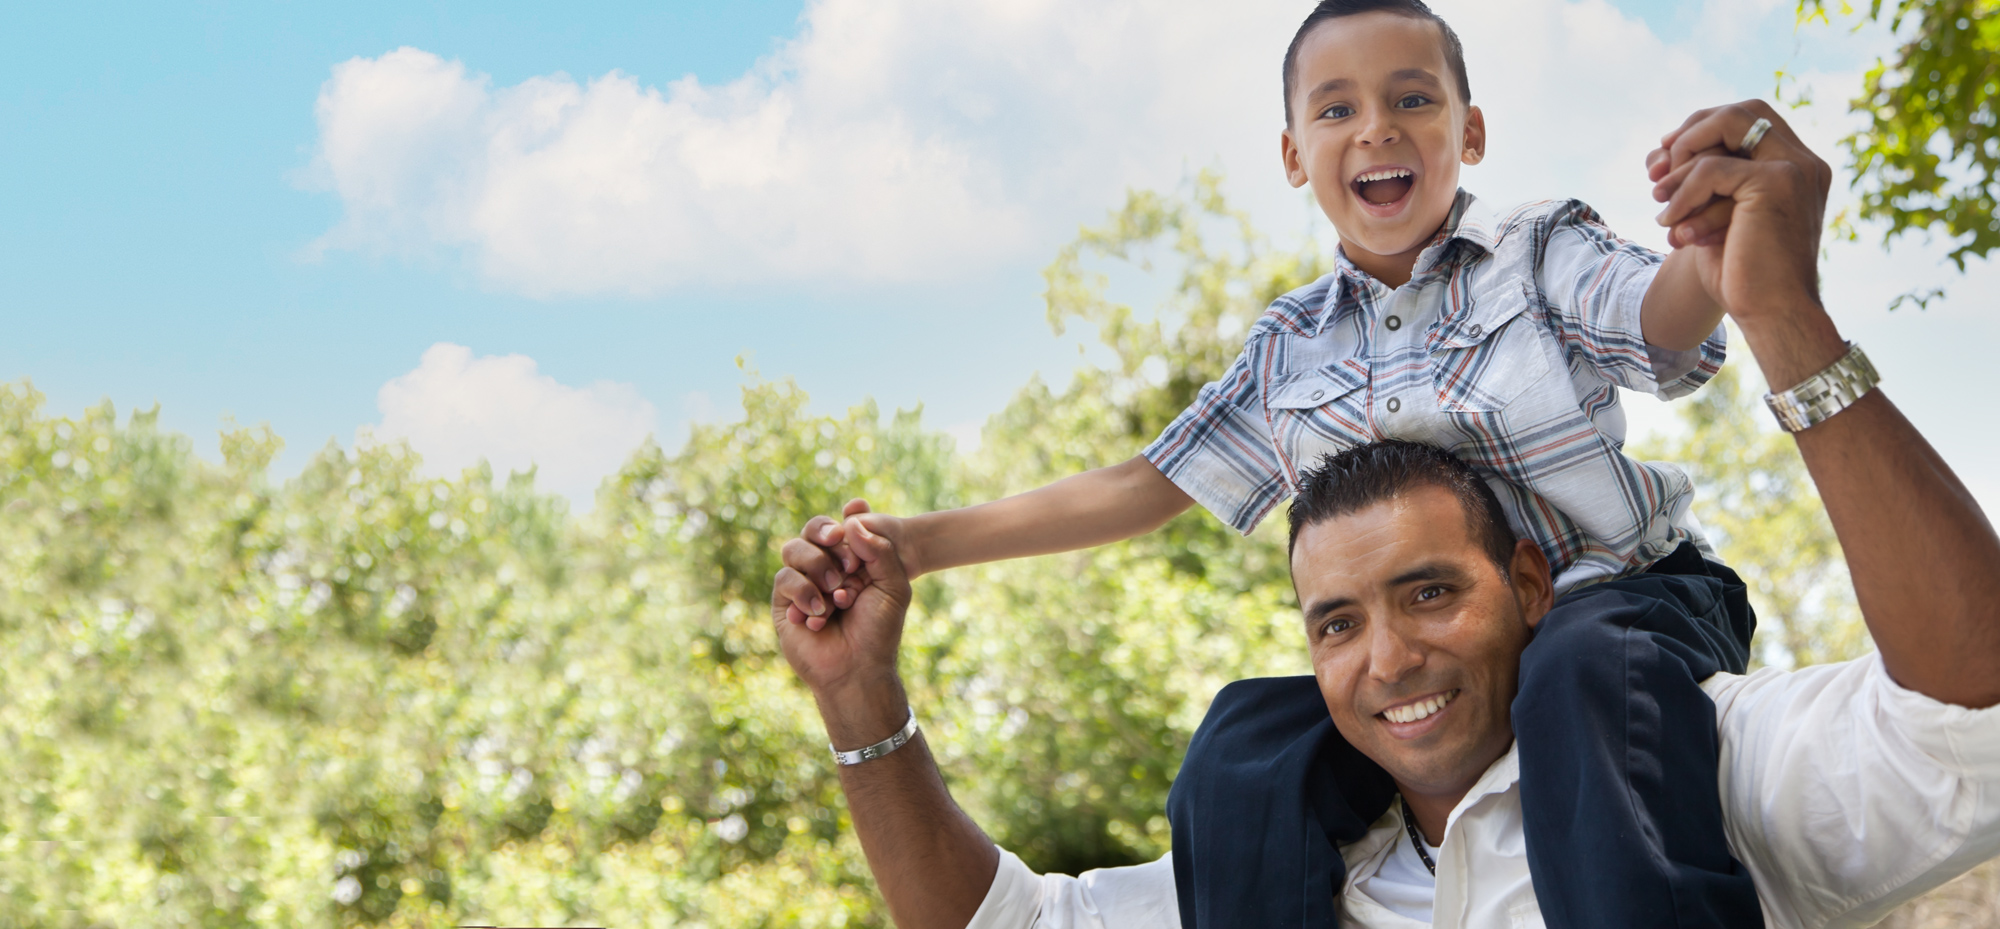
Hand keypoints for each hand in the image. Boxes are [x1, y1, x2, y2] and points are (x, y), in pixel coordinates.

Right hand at [778, 499, 916, 630]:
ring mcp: (803, 583)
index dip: (849, 518)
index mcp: (853, 561)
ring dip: (818, 566)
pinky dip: (804, 592)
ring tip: (837, 595)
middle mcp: (826, 568)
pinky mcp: (784, 603)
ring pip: (794, 548)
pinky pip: (784, 578)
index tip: (858, 508)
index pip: (844, 526)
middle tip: (844, 552)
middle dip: (827, 534)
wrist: (857, 668)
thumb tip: (852, 522)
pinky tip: (819, 615)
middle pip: (814, 529)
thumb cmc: (879, 631)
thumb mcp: (893, 586)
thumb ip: (880, 550)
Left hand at [1647, 101, 1832, 319]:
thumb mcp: (1718, 219)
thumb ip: (1704, 182)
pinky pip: (1711, 169)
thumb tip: (1657, 154)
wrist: (1774, 314)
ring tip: (1662, 207)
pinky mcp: (1777, 182)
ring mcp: (1795, 168)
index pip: (1751, 118)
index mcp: (1798, 168)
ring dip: (1682, 167)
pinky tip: (1674, 226)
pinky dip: (1684, 195)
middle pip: (1743, 110)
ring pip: (1726, 129)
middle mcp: (1804, 162)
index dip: (1704, 127)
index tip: (1666, 155)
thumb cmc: (1745, 275)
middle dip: (1693, 131)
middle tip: (1659, 168)